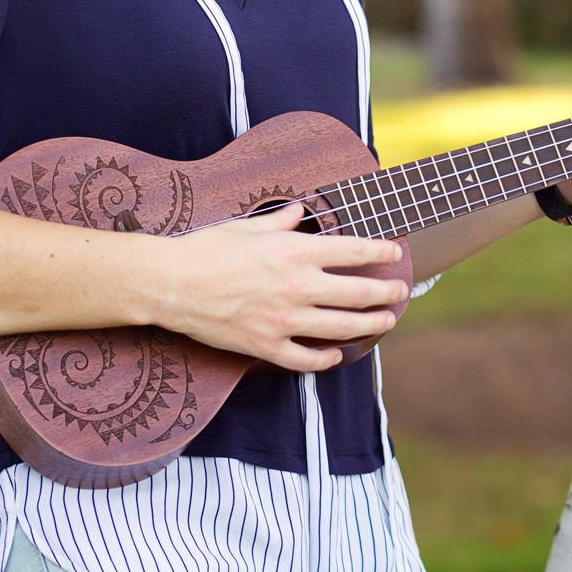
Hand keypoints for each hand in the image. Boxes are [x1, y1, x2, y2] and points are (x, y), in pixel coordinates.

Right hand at [155, 202, 408, 370]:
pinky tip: (335, 355)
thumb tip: (299, 211)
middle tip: (400, 292)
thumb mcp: (247, 226)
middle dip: (385, 293)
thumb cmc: (207, 249)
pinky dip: (324, 359)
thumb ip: (281, 222)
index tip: (394, 253)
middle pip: (357, 293)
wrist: (171, 284)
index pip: (353, 252)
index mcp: (295, 252)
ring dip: (368, 325)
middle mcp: (296, 287)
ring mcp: (283, 320)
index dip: (381, 253)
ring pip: (340, 328)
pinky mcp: (265, 346)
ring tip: (384, 321)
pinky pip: (305, 359)